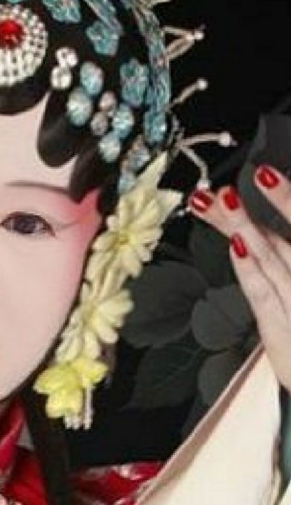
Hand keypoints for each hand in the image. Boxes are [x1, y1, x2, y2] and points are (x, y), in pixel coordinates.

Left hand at [188, 164, 290, 389]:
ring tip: (221, 198)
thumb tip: (255, 240)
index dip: (285, 198)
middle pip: (287, 241)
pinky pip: (266, 297)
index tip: (263, 170)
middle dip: (274, 202)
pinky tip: (236, 246)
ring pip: (275, 259)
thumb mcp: (289, 298)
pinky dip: (251, 270)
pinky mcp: (285, 334)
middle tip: (246, 175)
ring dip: (245, 227)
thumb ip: (283, 264)